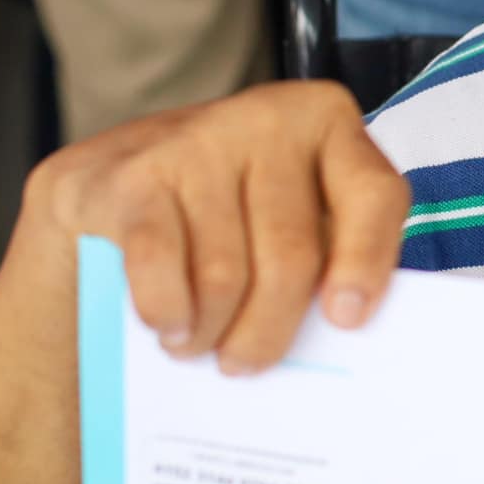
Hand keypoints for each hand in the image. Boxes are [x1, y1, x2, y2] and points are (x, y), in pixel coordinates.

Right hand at [32, 83, 412, 373]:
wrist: (108, 182)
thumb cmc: (228, 211)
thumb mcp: (289, 210)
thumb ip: (325, 250)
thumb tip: (337, 330)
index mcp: (327, 124)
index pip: (374, 193)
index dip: (366, 261)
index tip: (347, 320)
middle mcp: (269, 119)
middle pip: (293, 255)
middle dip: (270, 329)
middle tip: (248, 364)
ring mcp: (198, 139)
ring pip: (225, 273)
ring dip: (213, 332)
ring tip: (201, 348)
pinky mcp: (134, 174)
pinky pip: (161, 266)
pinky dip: (168, 311)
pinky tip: (169, 328)